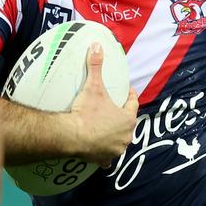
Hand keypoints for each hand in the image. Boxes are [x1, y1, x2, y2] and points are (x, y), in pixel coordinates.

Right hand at [71, 43, 139, 166]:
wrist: (72, 136)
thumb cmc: (86, 112)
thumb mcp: (93, 87)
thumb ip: (96, 66)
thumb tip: (97, 45)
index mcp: (127, 119)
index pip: (133, 104)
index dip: (130, 96)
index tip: (127, 91)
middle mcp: (126, 136)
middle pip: (127, 123)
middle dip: (122, 117)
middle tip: (113, 109)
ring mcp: (116, 149)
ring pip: (120, 141)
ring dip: (115, 136)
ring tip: (106, 128)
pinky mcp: (104, 159)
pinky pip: (108, 158)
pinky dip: (106, 154)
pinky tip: (102, 152)